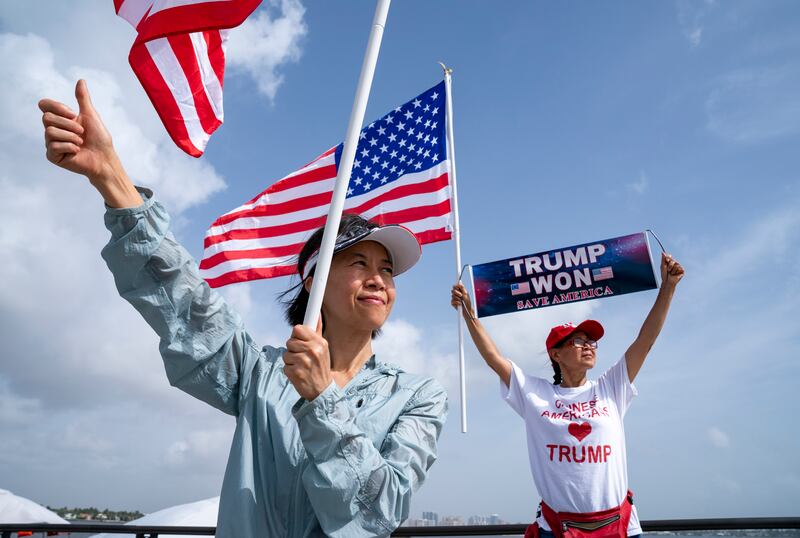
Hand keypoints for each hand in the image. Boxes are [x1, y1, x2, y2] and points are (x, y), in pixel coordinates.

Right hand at [39, 80, 140, 207]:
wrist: (105, 158)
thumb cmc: (99, 138)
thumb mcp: (90, 115)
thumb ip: (83, 99)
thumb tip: (81, 81)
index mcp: (60, 119)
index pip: (44, 105)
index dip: (57, 107)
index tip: (73, 113)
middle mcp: (53, 130)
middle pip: (47, 118)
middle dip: (69, 124)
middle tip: (81, 132)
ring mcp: (51, 143)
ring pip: (50, 132)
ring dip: (71, 137)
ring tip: (81, 143)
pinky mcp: (52, 156)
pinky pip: (53, 146)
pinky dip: (69, 147)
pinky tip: (77, 151)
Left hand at [283, 319, 332, 400]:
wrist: (322, 391)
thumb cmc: (321, 367)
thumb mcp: (323, 348)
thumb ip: (317, 331)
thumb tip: (317, 314)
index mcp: (319, 343)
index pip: (298, 329)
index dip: (297, 335)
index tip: (299, 340)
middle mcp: (312, 351)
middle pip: (290, 341)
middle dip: (293, 349)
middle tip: (302, 357)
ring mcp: (303, 362)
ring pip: (286, 354)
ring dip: (291, 360)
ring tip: (301, 366)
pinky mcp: (295, 373)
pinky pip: (284, 366)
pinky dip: (289, 370)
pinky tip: (299, 373)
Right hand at [451, 282, 474, 318]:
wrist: (467, 310)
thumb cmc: (468, 302)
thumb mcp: (466, 294)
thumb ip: (462, 288)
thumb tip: (459, 282)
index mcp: (460, 291)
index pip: (455, 286)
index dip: (456, 286)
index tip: (457, 287)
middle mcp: (456, 294)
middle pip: (453, 290)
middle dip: (457, 292)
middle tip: (461, 295)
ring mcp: (454, 299)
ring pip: (452, 295)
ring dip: (458, 298)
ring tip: (461, 301)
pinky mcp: (452, 303)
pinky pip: (452, 301)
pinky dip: (457, 302)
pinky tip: (460, 304)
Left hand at [660, 252, 684, 287]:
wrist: (667, 281)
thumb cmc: (664, 274)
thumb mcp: (663, 266)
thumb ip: (663, 259)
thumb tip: (662, 252)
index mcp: (670, 262)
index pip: (670, 256)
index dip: (668, 258)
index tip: (666, 260)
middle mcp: (675, 263)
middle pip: (673, 260)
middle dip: (669, 265)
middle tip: (668, 270)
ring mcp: (679, 267)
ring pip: (676, 264)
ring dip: (672, 269)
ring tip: (671, 273)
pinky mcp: (682, 270)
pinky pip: (679, 268)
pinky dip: (675, 271)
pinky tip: (675, 274)